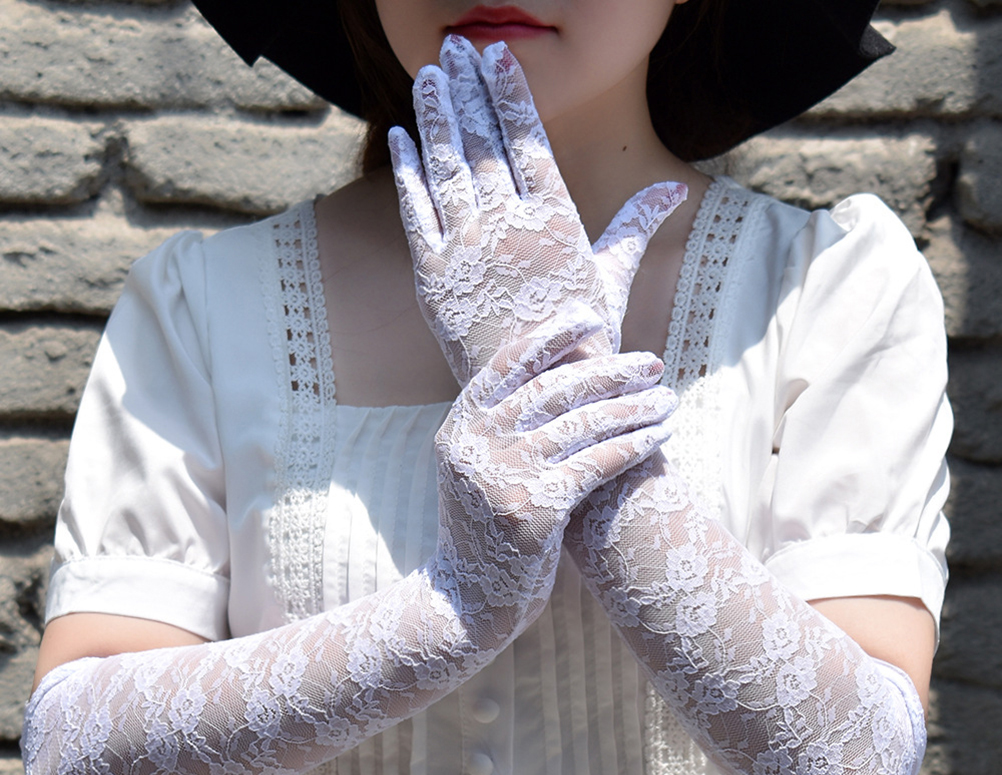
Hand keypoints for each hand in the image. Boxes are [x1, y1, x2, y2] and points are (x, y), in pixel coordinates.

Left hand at [389, 36, 686, 385]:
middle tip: (453, 49)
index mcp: (554, 218)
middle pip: (482, 140)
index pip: (527, 138)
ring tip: (428, 75)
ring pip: (446, 166)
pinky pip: (413, 211)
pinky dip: (407, 170)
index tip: (495, 55)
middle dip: (467, 88)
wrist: (539, 393)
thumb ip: (635, 226)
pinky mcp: (431, 274)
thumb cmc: (583, 339)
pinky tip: (402, 136)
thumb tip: (673, 191)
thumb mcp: (613, 278)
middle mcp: (508, 223)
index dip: (509, 92)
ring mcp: (466, 247)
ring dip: (435, 115)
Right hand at [432, 305, 676, 645]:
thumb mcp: (479, 471)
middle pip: (555, 389)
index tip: (590, 316)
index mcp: (460, 427)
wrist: (467, 601)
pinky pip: (595, 464)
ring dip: (634, 407)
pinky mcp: (531, 510)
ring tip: (668, 398)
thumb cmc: (485, 531)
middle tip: (653, 362)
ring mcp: (501, 477)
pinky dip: (633, 445)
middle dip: (611, 370)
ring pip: (581, 424)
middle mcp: (475, 444)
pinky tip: (660, 436)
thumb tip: (560, 379)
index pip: (508, 363)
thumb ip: (503, 428)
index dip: (551, 336)